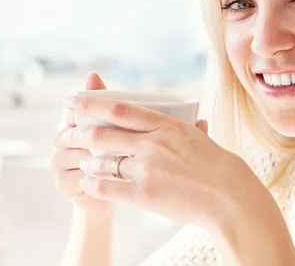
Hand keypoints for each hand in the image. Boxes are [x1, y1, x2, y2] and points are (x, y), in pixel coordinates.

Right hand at [52, 73, 115, 218]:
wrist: (116, 193)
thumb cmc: (116, 156)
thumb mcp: (117, 128)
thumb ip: (107, 104)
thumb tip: (91, 74)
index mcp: (72, 122)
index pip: (74, 107)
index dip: (86, 105)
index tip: (106, 108)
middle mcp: (61, 139)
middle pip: (72, 128)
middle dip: (94, 131)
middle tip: (119, 133)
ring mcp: (59, 161)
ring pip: (75, 150)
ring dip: (97, 152)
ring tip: (119, 153)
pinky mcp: (62, 181)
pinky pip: (77, 172)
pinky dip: (95, 172)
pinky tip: (111, 172)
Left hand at [60, 92, 265, 229]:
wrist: (229, 196)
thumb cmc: (219, 165)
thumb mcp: (202, 137)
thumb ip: (190, 128)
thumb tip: (195, 121)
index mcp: (165, 125)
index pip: (119, 109)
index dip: (91, 103)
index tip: (73, 100)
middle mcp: (152, 144)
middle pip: (102, 134)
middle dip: (77, 132)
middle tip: (65, 133)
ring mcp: (146, 169)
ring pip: (102, 161)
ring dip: (86, 160)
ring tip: (79, 160)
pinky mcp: (145, 194)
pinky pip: (109, 187)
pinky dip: (94, 184)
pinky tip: (88, 182)